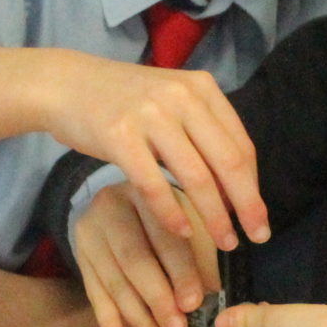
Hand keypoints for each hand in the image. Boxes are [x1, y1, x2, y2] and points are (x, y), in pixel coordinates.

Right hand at [42, 52, 266, 252]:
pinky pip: (154, 184)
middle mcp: (181, 98)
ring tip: (224, 242)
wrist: (67, 84)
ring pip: (196, 177)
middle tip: (258, 236)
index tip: (259, 217)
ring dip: (214, 216)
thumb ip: (203, 131)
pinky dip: (171, 213)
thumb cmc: (124, 101)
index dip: (253, 187)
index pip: (241, 145)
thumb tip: (236, 185)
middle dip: (246, 205)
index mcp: (201, 88)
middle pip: (228, 162)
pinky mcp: (119, 136)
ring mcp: (150, 115)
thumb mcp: (172, 102)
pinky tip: (182, 232)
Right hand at [73, 182, 218, 326]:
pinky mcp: (80, 257)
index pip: (163, 234)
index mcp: (145, 194)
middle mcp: (111, 209)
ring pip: (115, 283)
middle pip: (134, 260)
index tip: (195, 303)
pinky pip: (94, 294)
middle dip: (158, 300)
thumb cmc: (162, 212)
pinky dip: (107, 322)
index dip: (180, 270)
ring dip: (140, 320)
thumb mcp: (184, 216)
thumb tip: (213, 291)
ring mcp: (90, 234)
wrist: (114, 201)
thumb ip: (199, 250)